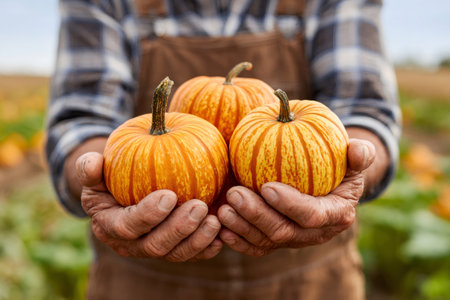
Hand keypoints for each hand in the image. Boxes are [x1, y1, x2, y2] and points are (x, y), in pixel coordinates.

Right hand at [76, 152, 222, 261]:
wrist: (123, 196)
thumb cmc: (110, 179)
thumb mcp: (96, 172)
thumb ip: (90, 168)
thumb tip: (93, 162)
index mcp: (110, 225)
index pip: (127, 226)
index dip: (148, 214)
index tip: (169, 195)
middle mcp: (131, 244)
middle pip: (155, 246)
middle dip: (178, 229)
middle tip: (199, 206)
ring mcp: (153, 249)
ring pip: (175, 255)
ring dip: (196, 240)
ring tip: (215, 220)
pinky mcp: (172, 250)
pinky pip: (190, 255)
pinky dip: (206, 248)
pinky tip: (221, 236)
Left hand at [217, 138, 375, 256]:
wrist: (327, 184)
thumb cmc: (339, 165)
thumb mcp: (353, 157)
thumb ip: (359, 154)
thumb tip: (358, 149)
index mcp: (336, 214)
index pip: (313, 214)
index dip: (290, 204)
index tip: (267, 187)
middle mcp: (315, 232)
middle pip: (284, 232)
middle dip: (258, 215)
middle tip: (235, 194)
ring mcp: (294, 239)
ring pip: (266, 241)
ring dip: (243, 227)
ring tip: (223, 209)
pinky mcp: (277, 241)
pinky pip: (256, 246)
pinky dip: (238, 240)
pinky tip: (221, 229)